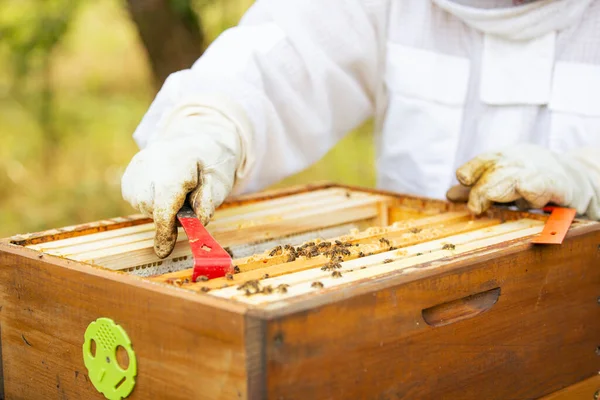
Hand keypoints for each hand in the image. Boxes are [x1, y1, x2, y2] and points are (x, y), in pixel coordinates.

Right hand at [121, 104, 246, 257]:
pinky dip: (149, 200)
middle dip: (167, 215)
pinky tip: (161, 189)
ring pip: (142, 205)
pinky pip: (135, 199)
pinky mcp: (128, 174)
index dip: (164, 231)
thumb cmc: (209, 169)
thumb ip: (204, 208)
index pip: (163, 207)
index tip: (164, 251)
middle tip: (183, 203)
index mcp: (176, 166)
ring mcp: (136, 167)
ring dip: (158, 207)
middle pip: (152, 208)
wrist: (196, 141)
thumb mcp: (216, 187)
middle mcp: (150, 164)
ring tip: (173, 191)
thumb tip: (192, 228)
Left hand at [446, 144, 599, 218]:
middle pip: (499, 171)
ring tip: (490, 198)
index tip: (462, 178)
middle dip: (484, 188)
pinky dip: (536, 188)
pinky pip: (547, 186)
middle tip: (475, 206)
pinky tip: (526, 190)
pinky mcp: (561, 187)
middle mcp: (522, 161)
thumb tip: (450, 195)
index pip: (486, 160)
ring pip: (518, 179)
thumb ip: (478, 186)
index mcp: (506, 158)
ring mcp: (542, 172)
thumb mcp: (504, 179)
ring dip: (502, 188)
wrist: (576, 179)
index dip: (473, 168)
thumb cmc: (533, 178)